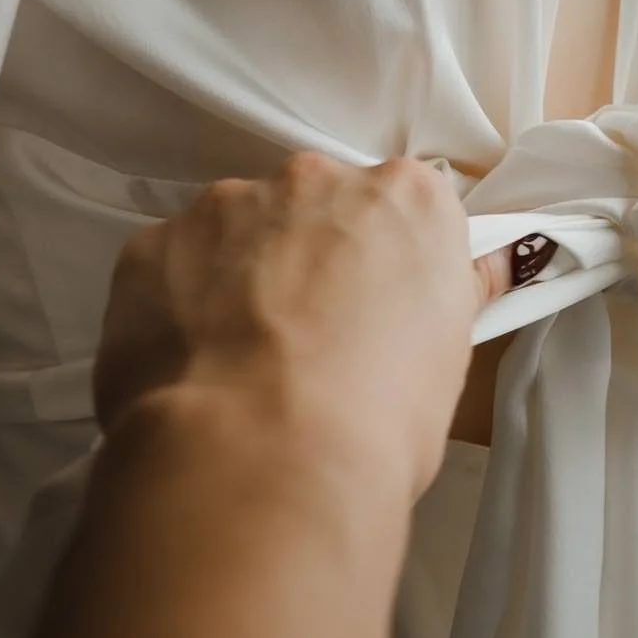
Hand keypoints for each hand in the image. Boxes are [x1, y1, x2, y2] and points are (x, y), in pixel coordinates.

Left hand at [96, 153, 513, 500]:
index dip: (386, 263)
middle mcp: (316, 180)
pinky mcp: (154, 245)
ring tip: (242, 367)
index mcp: (407, 198)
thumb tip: (482, 268)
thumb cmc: (377, 418)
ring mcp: (227, 206)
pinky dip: (176, 306)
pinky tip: (192, 371)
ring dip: (238, 279)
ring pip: (235, 232)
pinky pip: (169, 266)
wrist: (262, 457)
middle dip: (308, 259)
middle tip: (308, 343)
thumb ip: (449, 292)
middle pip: (315, 207)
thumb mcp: (448, 357)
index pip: (404, 208)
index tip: (377, 310)